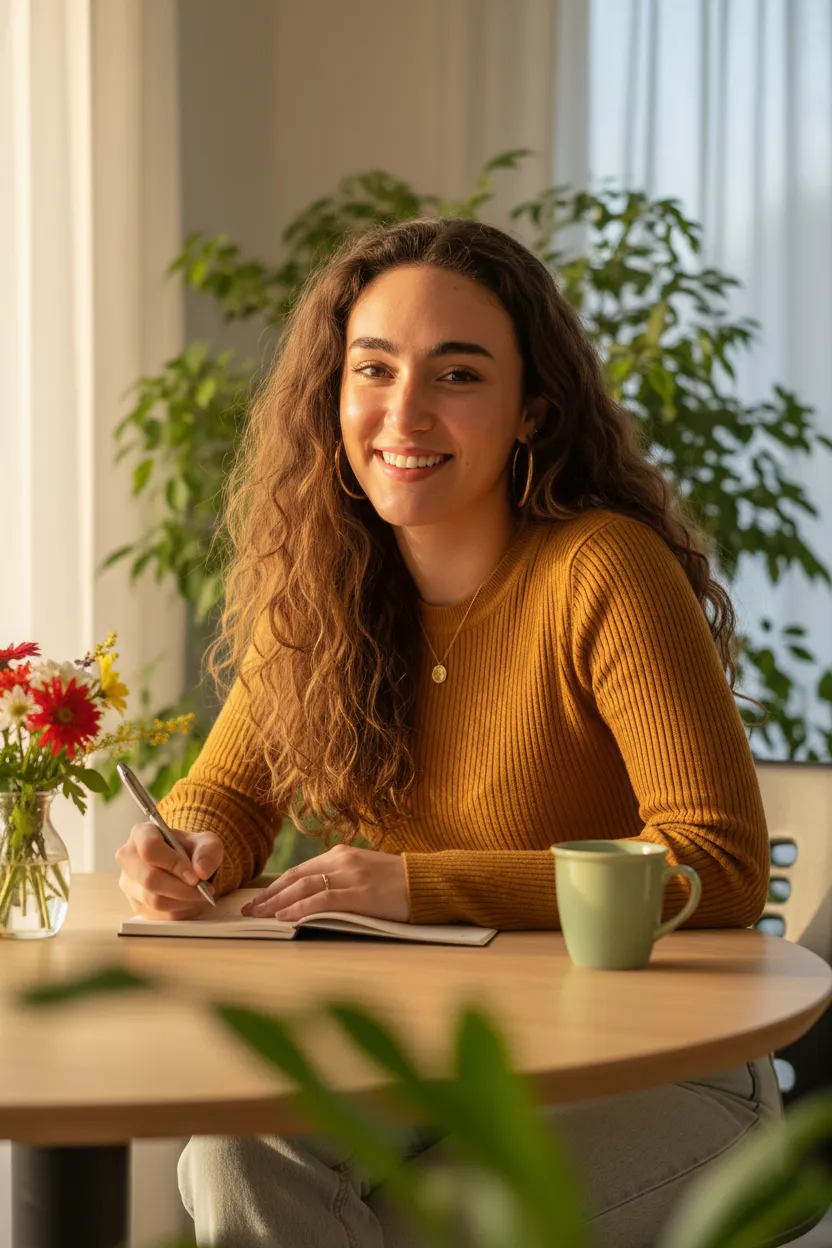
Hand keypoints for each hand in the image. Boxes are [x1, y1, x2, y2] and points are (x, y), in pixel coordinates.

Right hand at [115, 822, 223, 919]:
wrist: (186, 864)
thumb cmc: (192, 849)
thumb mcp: (207, 842)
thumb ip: (208, 851)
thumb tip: (201, 871)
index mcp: (141, 834)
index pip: (149, 849)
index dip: (173, 864)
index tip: (195, 876)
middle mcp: (128, 858)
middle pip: (149, 879)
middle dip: (181, 888)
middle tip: (203, 890)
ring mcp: (128, 883)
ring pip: (153, 900)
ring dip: (183, 902)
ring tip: (201, 896)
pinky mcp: (135, 903)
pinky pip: (157, 914)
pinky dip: (179, 911)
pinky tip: (191, 902)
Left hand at [240, 843, 408, 922]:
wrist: (429, 882)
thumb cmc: (398, 883)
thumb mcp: (365, 873)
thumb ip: (340, 879)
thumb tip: (312, 897)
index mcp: (341, 854)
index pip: (299, 870)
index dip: (275, 886)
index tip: (257, 901)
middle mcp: (342, 860)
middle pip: (295, 877)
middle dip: (268, 896)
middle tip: (248, 912)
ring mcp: (351, 876)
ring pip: (303, 887)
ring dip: (276, 903)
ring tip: (258, 916)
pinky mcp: (360, 894)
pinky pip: (322, 900)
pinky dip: (300, 908)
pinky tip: (284, 917)